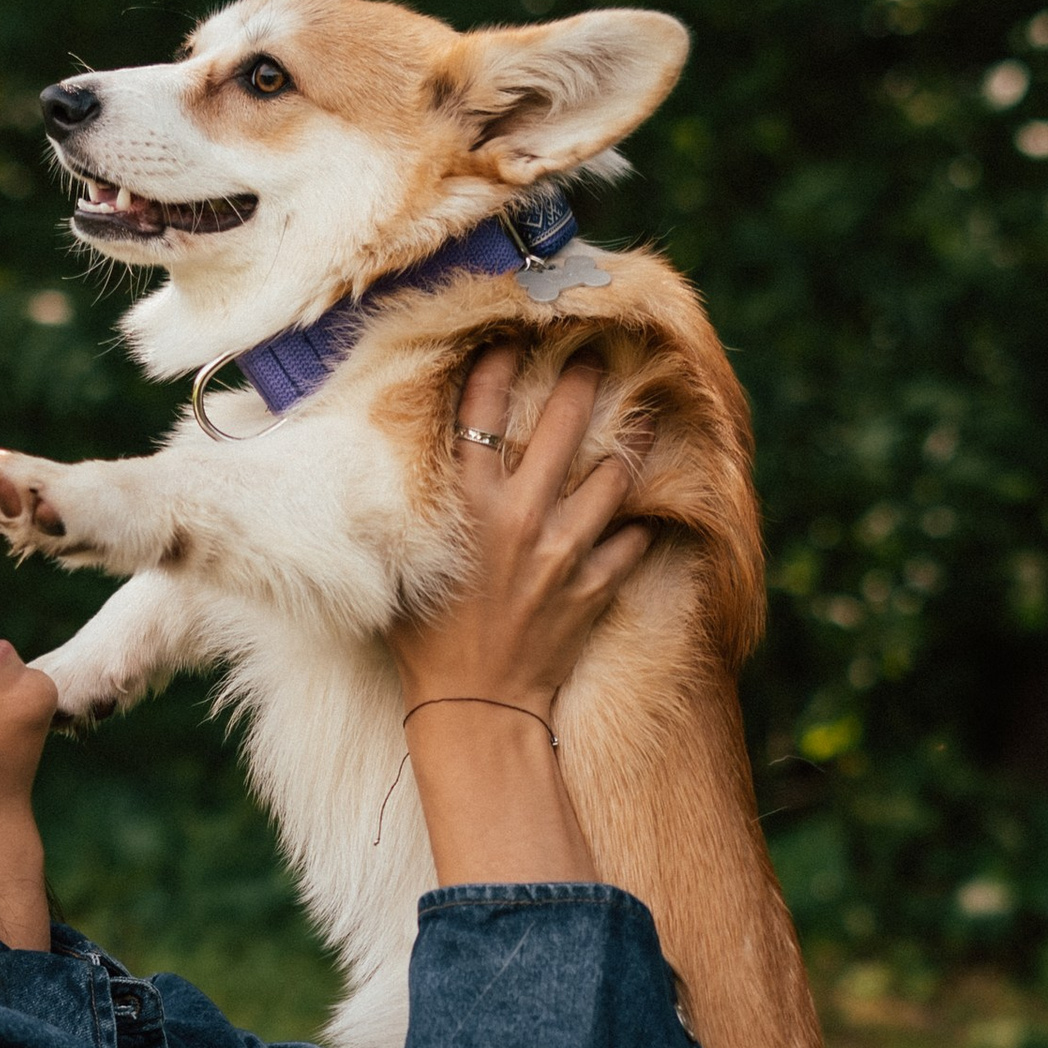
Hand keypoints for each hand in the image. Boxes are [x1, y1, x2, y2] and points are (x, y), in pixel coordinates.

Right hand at [387, 345, 651, 724]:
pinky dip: (638, 527)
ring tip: (646, 420)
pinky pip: (631, 542)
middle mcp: (518, 518)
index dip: (498, 365)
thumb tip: (402, 471)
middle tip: (596, 356)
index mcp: (465, 507)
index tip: (511, 337)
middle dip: (582, 382)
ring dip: (630, 446)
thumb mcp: (401, 566)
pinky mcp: (593, 588)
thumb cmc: (423, 641)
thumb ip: (415, 513)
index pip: (482, 413)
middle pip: (562, 426)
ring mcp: (562, 552)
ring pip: (611, 478)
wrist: (472, 710)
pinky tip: (645, 512)